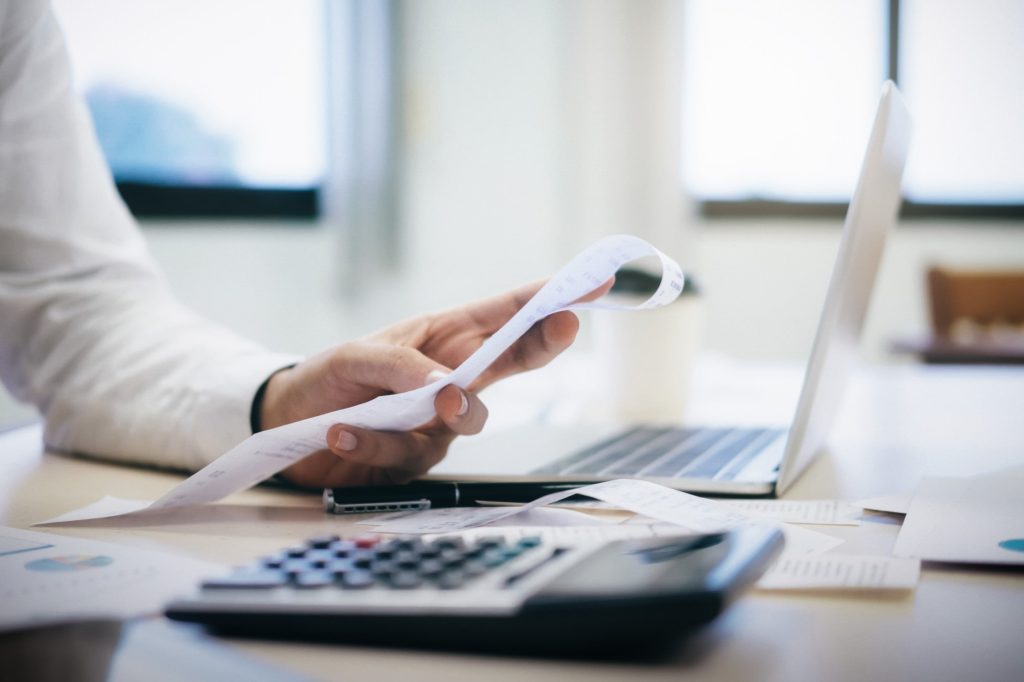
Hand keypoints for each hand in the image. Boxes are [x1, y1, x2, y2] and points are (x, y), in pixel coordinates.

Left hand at [260, 278, 611, 486]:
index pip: (506, 316)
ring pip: (469, 418)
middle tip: (565, 324)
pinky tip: (340, 433)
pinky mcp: (414, 460)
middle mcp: (451, 377)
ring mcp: (437, 422)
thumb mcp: (355, 355)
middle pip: (512, 362)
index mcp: (443, 338)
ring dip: (451, 409)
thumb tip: (445, 388)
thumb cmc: (327, 378)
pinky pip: (406, 454)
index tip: (592, 284)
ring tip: (424, 401)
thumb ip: (401, 365)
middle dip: (543, 342)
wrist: (287, 427)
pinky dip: (371, 443)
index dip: (550, 301)